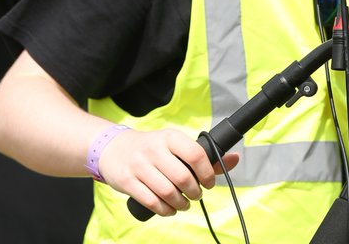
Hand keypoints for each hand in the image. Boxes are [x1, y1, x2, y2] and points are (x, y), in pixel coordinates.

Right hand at [99, 128, 240, 217]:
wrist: (113, 148)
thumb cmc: (153, 149)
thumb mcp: (175, 146)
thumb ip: (203, 156)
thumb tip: (235, 159)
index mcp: (170, 137)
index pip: (196, 154)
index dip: (207, 173)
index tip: (209, 183)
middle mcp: (154, 149)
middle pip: (183, 177)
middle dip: (195, 192)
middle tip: (196, 195)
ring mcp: (139, 165)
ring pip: (167, 192)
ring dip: (181, 203)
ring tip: (184, 203)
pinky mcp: (127, 181)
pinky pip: (151, 202)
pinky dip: (165, 210)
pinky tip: (170, 209)